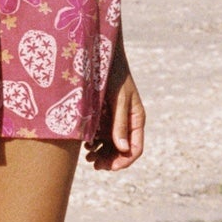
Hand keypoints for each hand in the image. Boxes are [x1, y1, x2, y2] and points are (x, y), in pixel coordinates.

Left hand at [86, 46, 145, 171]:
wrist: (100, 54)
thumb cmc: (113, 73)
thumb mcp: (118, 98)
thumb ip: (119, 122)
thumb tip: (122, 148)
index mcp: (136, 119)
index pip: (135, 149)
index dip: (123, 161)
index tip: (109, 167)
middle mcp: (127, 122)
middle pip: (121, 150)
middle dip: (109, 160)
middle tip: (93, 164)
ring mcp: (115, 119)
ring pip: (110, 145)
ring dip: (100, 154)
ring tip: (87, 156)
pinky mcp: (103, 114)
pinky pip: (100, 135)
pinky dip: (94, 143)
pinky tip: (84, 145)